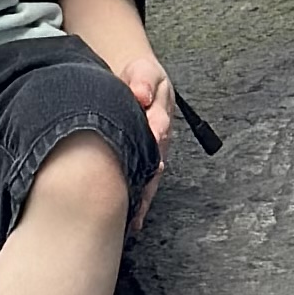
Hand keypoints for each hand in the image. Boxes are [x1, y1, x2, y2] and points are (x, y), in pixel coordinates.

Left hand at [110, 50, 173, 231]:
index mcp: (160, 113)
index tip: (150, 142)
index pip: (159, 125)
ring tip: (135, 217)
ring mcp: (152, 153)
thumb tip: (141, 94)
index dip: (153, 133)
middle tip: (140, 196)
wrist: (135, 82)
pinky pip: (141, 185)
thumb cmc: (139, 79)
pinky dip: (138, 203)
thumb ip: (143, 81)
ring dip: (144, 196)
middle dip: (149, 178)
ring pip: (150, 178)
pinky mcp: (142, 164)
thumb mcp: (143, 72)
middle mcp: (160, 138)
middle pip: (157, 159)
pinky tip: (132, 222)